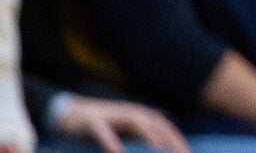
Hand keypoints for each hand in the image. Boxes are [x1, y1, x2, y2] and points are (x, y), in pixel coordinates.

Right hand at [53, 94, 191, 152]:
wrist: (71, 114)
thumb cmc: (104, 125)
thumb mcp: (126, 131)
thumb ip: (142, 136)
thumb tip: (161, 145)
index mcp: (140, 117)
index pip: (165, 127)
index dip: (178, 139)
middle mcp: (130, 113)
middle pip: (156, 124)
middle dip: (171, 138)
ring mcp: (113, 116)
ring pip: (135, 123)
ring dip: (149, 135)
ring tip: (160, 148)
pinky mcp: (93, 122)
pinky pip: (103, 132)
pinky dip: (111, 142)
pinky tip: (117, 152)